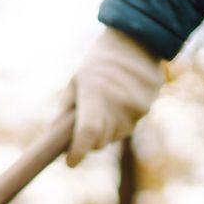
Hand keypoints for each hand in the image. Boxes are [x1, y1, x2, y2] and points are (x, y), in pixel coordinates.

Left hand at [64, 28, 164, 166]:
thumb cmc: (98, 64)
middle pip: (100, 142)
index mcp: (95, 94)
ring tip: (107, 101)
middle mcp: (117, 104)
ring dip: (108, 128)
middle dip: (90, 139)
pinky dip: (122, 119)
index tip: (70, 162)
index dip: (78, 151)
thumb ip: (65, 114)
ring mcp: (136, 107)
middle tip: (87, 121)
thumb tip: (56, 143)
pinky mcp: (148, 108)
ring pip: (116, 135)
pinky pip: (130, 125)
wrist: (136, 41)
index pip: (88, 133)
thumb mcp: (75, 83)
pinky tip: (122, 98)